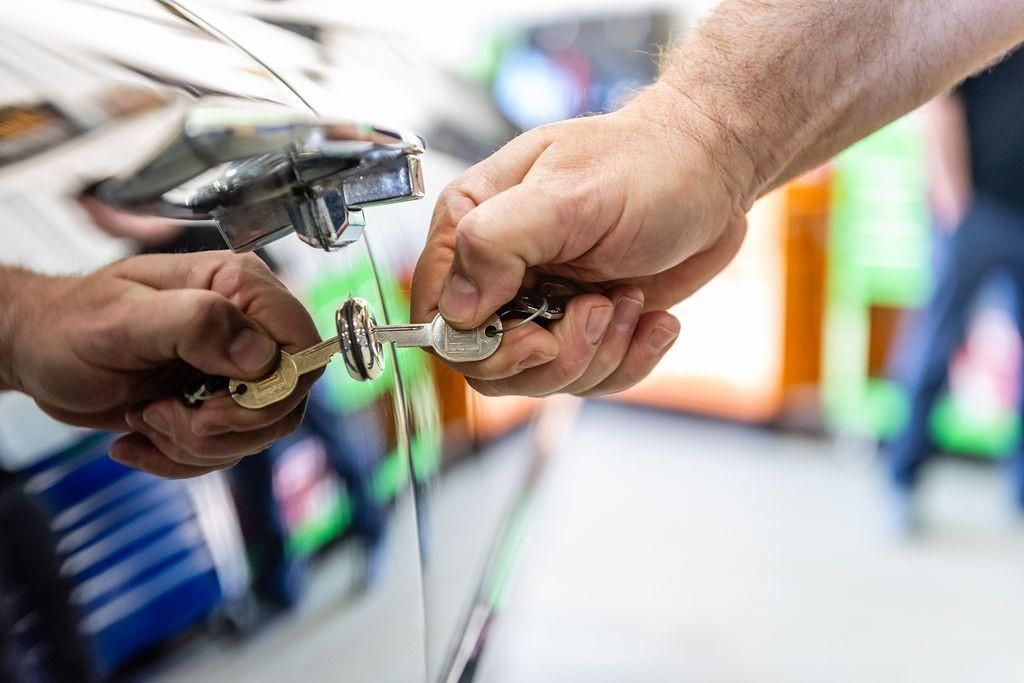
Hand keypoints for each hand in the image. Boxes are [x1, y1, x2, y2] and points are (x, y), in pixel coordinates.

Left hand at [0, 252, 319, 476]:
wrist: (38, 354)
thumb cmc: (69, 324)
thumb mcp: (122, 319)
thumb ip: (195, 323)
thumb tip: (259, 354)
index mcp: (238, 287)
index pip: (303, 346)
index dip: (271, 389)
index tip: (211, 406)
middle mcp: (247, 326)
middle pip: (287, 399)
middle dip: (225, 426)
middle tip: (166, 415)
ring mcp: (235, 368)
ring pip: (260, 433)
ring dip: (197, 444)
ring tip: (147, 418)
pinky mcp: (218, 403)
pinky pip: (229, 450)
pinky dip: (182, 458)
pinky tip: (141, 436)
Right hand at [411, 83, 751, 396]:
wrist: (712, 172)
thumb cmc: (646, 165)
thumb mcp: (568, 193)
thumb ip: (496, 243)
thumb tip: (456, 310)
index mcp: (472, 225)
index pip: (438, 317)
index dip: (481, 346)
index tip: (539, 334)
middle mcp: (498, 269)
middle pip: (487, 363)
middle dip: (553, 354)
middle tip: (599, 309)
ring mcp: (540, 302)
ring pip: (539, 377)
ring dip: (597, 353)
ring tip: (629, 300)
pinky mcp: (583, 325)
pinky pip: (588, 378)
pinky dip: (628, 359)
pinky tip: (652, 319)